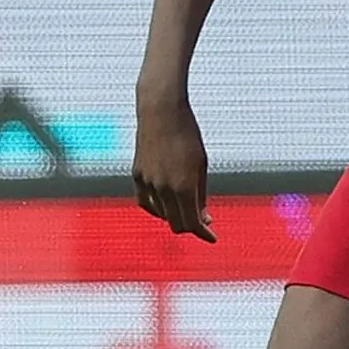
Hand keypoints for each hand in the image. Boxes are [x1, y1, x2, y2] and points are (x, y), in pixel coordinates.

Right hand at [131, 87, 215, 241]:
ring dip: (175, 215)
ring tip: (187, 207)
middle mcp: (163, 189)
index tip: (212, 237)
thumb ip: (201, 194)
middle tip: (203, 220)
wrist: (160, 110)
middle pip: (176, 224)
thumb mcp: (201, 165)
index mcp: (183, 187)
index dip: (204, 234)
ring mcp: (147, 183)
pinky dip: (157, 208)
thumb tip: (204, 217)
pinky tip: (166, 205)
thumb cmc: (187, 134)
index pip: (193, 223)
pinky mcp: (136, 176)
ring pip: (161, 215)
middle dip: (191, 226)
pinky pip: (146, 202)